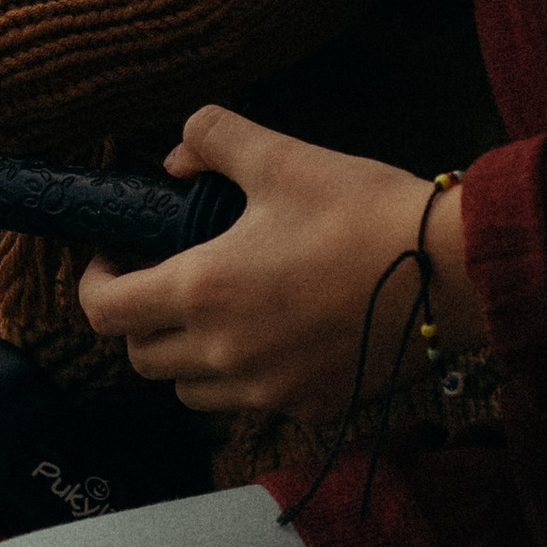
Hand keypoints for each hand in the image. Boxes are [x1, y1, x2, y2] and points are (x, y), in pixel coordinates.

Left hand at [77, 107, 485, 421]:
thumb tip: (177, 155)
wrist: (452, 271)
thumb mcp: (282, 156)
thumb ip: (213, 139)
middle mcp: (224, 354)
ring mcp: (267, 390)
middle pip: (142, 358)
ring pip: (191, 391)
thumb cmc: (364, 211)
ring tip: (216, 311)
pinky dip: (243, 376)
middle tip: (162, 278)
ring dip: (185, 356)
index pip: (106, 311)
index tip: (111, 255)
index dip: (93, 282)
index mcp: (202, 292)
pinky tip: (274, 334)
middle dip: (139, 318)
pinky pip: (250, 403)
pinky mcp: (310, 407)